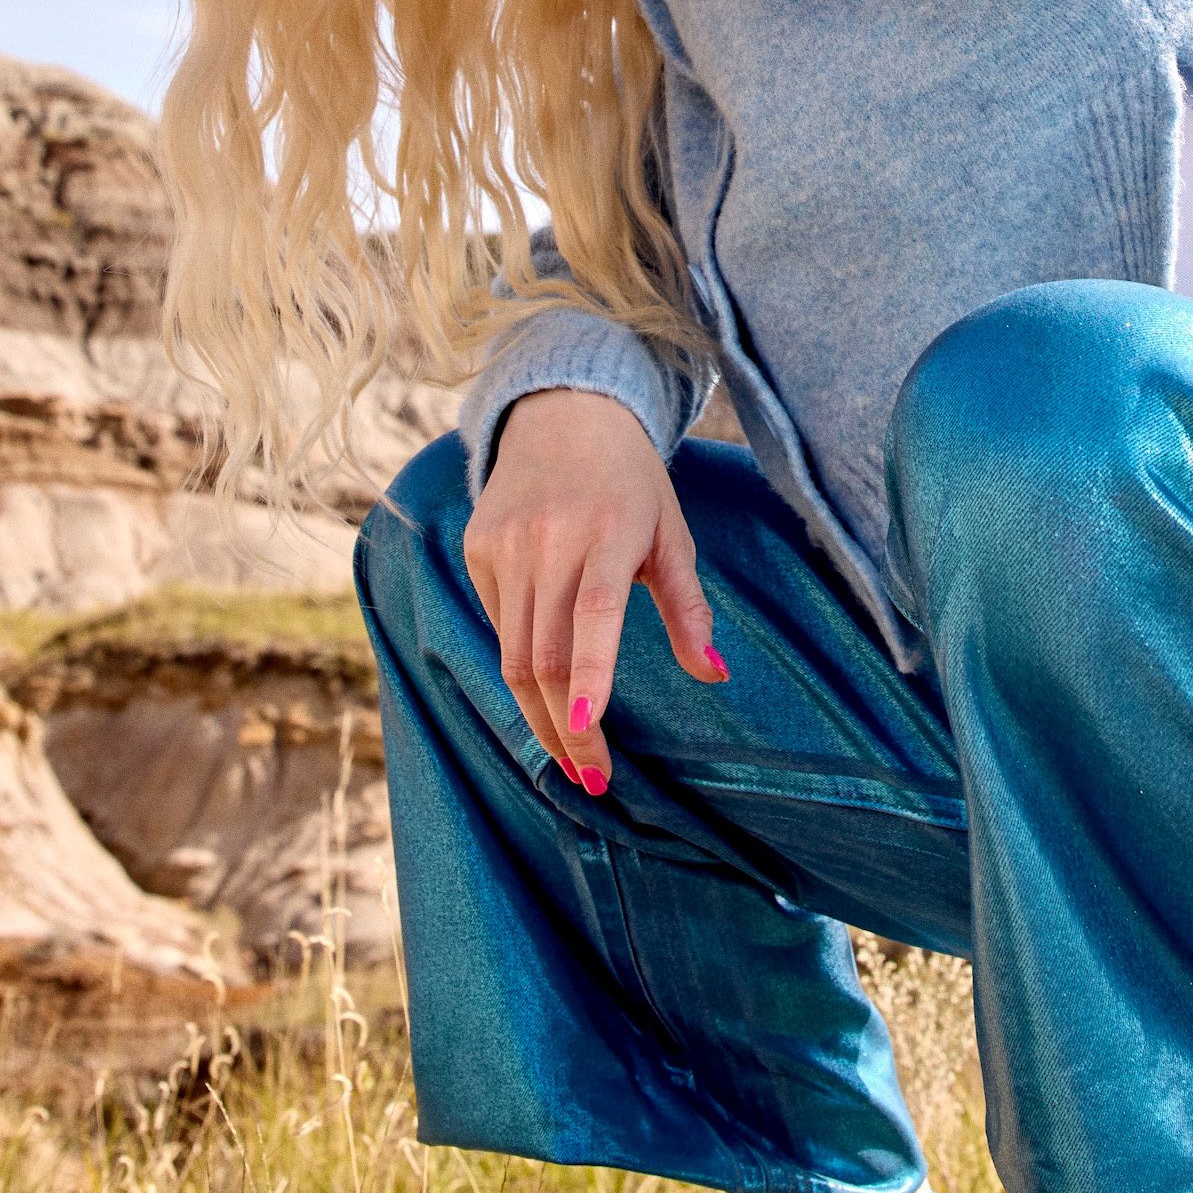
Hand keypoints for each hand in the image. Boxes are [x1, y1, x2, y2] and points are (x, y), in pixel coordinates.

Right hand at [463, 386, 725, 791]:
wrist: (563, 413)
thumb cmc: (630, 482)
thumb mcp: (671, 534)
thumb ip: (689, 607)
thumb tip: (715, 675)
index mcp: (610, 531)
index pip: (594, 616)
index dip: (589, 678)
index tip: (590, 734)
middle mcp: (549, 539)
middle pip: (544, 656)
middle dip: (566, 729)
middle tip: (593, 779)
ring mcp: (505, 544)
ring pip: (512, 653)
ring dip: (539, 715)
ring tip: (569, 757)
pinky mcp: (476, 549)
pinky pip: (498, 624)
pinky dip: (521, 664)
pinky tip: (545, 682)